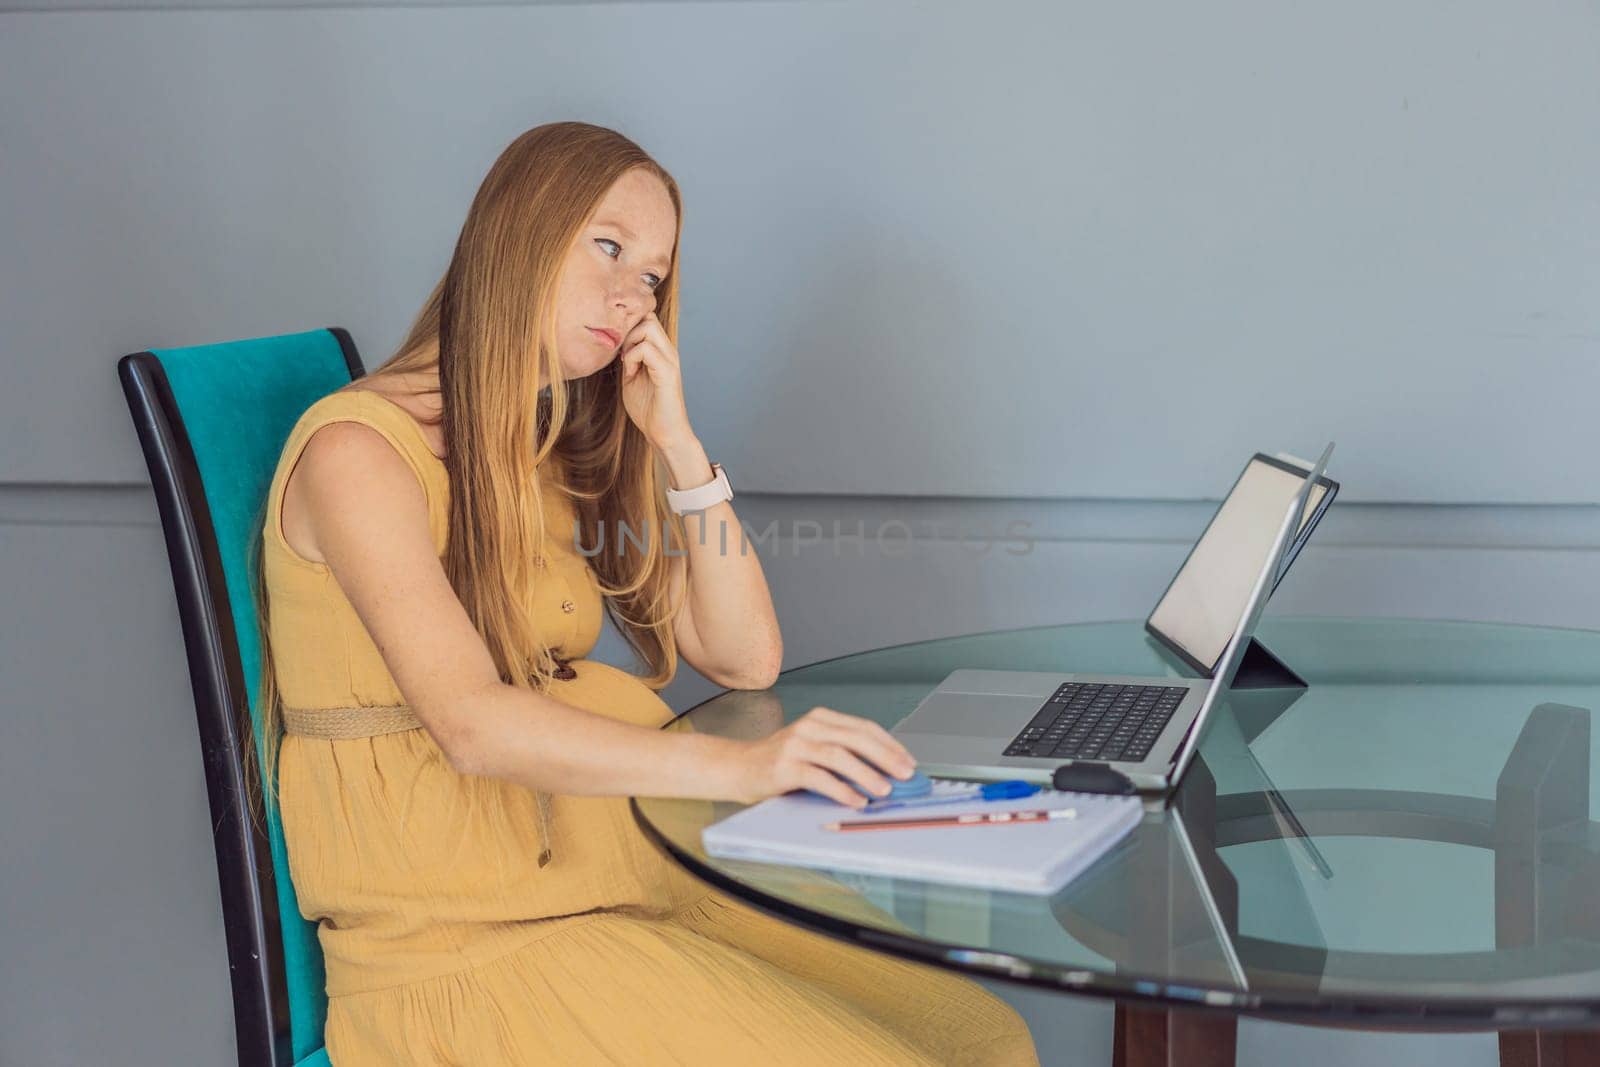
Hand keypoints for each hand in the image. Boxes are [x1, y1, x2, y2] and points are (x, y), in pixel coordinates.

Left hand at [618, 312, 694, 451]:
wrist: (664, 434)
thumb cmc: (649, 409)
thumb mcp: (631, 377)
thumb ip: (628, 359)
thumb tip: (617, 344)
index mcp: (661, 352)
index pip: (648, 318)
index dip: (630, 327)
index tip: (620, 351)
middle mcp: (669, 351)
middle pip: (648, 317)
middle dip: (629, 332)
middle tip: (622, 356)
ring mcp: (670, 360)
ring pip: (648, 326)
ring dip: (631, 343)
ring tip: (627, 364)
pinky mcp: (668, 372)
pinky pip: (647, 349)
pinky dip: (633, 357)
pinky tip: (631, 374)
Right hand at [730, 706, 918, 809]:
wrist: (736, 768)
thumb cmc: (778, 763)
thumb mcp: (812, 749)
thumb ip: (842, 755)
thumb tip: (884, 774)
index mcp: (820, 718)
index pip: (864, 727)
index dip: (890, 745)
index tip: (908, 762)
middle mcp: (809, 726)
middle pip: (856, 737)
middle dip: (886, 756)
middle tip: (905, 774)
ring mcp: (795, 745)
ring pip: (839, 755)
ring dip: (867, 773)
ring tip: (885, 790)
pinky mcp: (784, 767)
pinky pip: (819, 777)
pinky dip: (841, 790)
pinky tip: (856, 801)